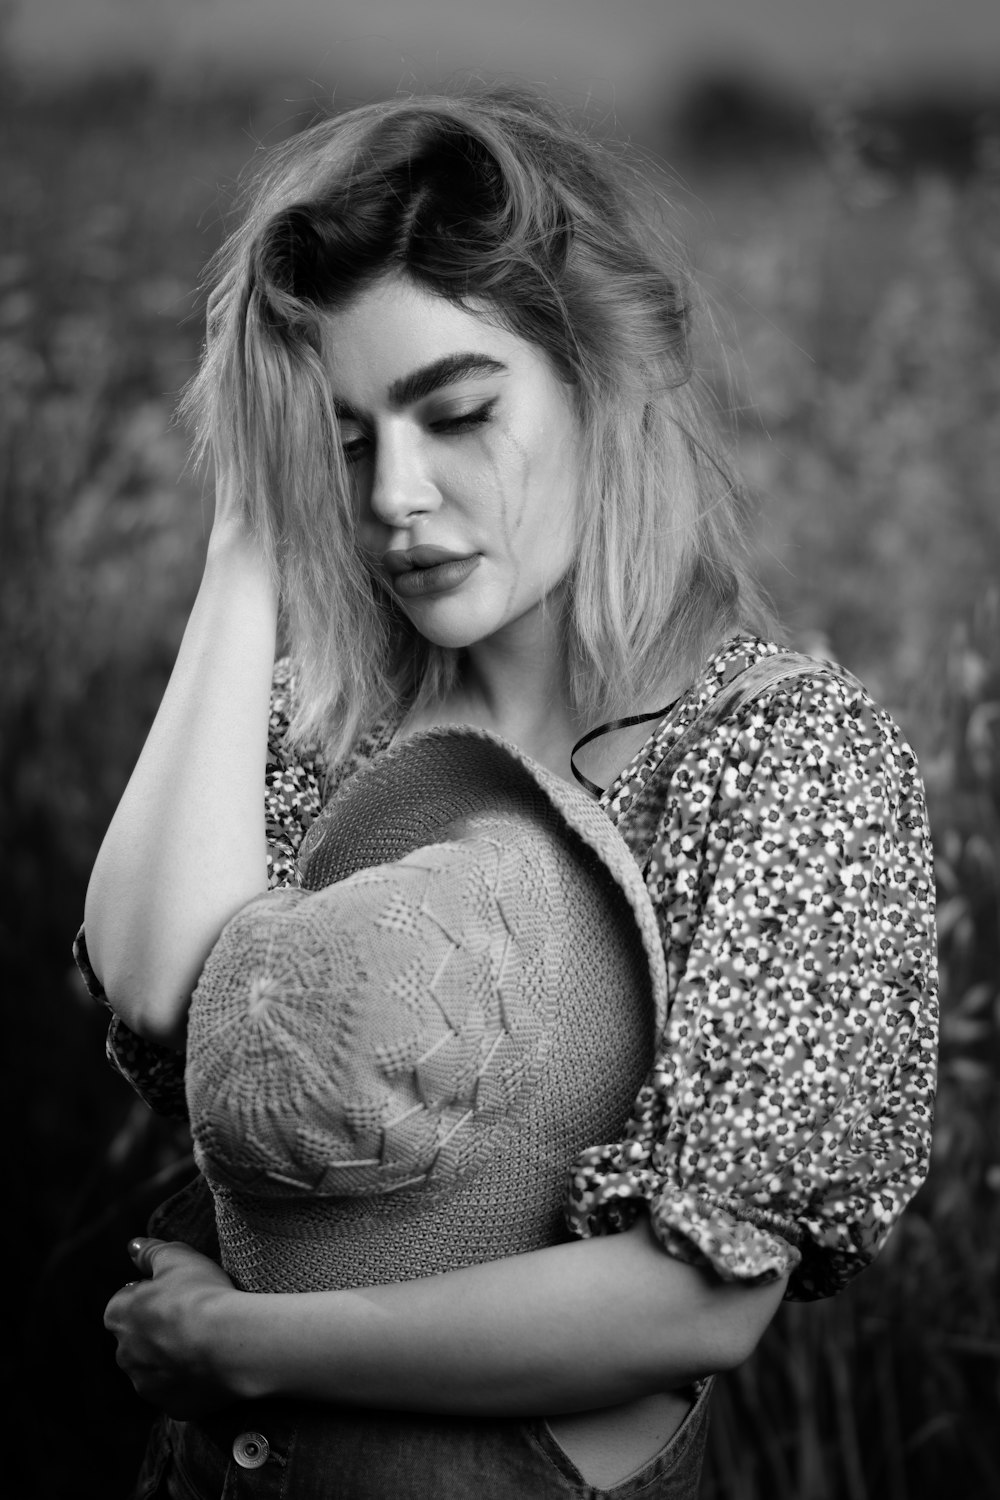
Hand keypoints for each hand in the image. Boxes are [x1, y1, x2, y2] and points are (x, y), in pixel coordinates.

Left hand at [104, 1237, 240, 1417]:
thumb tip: (133, 1246)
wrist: (229, 1343)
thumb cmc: (201, 1294)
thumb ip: (151, 1251)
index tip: (179, 1290)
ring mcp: (147, 1385)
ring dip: (173, 1356)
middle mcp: (124, 1355)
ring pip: (156, 1368)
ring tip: (207, 1340)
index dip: (153, 1293)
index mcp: (118, 1316)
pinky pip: (179, 1391)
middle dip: (159, 1329)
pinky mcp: (172, 1407)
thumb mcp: (177, 1257)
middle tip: (194, 1314)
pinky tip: (213, 1365)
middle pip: (138, 1337)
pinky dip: (191, 1380)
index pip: (126, 1300)